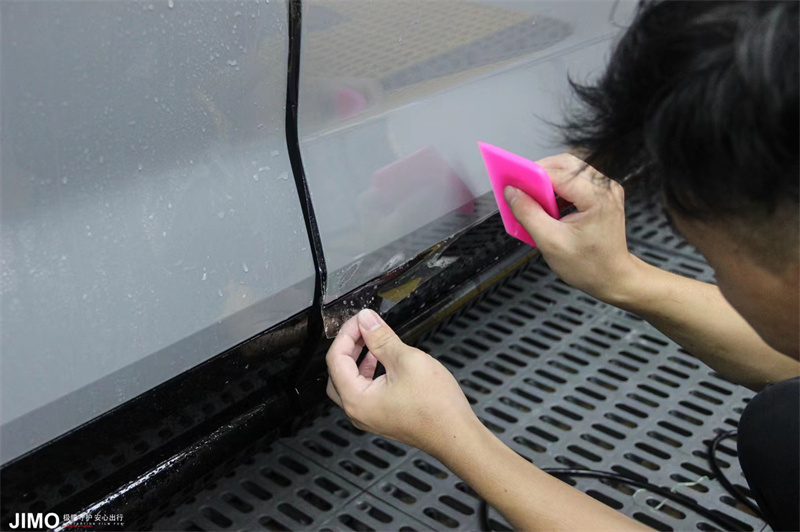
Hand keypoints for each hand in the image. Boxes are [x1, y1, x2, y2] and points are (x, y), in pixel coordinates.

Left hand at [326, 309, 475, 454]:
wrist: (457, 435)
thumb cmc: (436, 407)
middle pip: (338, 372)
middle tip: (362, 328)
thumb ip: (381, 338)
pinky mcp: (383, 417)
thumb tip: (366, 321)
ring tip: (371, 340)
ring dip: (358, 358)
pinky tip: (382, 361)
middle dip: (348, 346)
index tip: (361, 319)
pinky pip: (365, 391)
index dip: (347, 334)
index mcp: (357, 399)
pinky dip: (368, 372)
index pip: (336, 359)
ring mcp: (370, 417)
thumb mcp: (407, 360)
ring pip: (351, 382)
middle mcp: (358, 412)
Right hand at [504, 153, 643, 303]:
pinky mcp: (601, 195)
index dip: (532, 175)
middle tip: (520, 188)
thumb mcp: (550, 242)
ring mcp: (605, 190)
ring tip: (533, 199)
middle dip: (539, 174)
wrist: (613, 278)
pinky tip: (547, 205)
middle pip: (565, 164)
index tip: (512, 181)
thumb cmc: (589, 266)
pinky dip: (557, 188)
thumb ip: (528, 214)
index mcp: (597, 197)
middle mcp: (605, 188)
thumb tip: (511, 193)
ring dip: (547, 181)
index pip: (558, 173)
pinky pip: (575, 181)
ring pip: (569, 170)